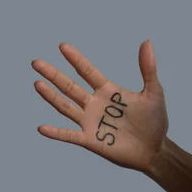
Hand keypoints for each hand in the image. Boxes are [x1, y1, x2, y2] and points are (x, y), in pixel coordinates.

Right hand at [32, 40, 168, 172]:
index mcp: (108, 91)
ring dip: (52, 97)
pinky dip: (56, 133)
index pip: (88, 72)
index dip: (76, 60)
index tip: (63, 46)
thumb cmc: (155, 120)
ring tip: (37, 83)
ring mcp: (91, 122)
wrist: (155, 149)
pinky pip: (70, 136)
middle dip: (54, 75)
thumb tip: (147, 42)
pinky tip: (42, 128)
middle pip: (70, 87)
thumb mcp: (153, 92)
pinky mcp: (90, 140)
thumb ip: (148, 69)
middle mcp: (95, 104)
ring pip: (66, 107)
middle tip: (36, 62)